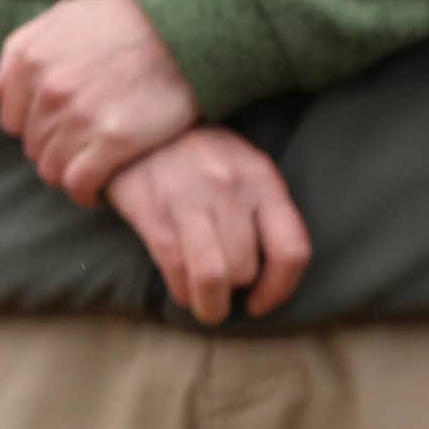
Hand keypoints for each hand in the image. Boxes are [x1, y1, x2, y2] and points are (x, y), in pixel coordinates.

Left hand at [0, 0, 202, 201]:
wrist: (184, 32)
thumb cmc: (125, 22)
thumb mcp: (64, 16)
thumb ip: (23, 48)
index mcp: (31, 60)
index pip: (11, 119)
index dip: (33, 128)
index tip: (56, 130)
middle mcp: (48, 90)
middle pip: (33, 146)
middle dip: (52, 151)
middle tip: (79, 150)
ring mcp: (79, 116)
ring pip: (52, 169)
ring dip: (68, 174)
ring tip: (89, 170)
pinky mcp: (112, 140)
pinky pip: (80, 183)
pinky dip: (85, 193)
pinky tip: (98, 191)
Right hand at [105, 128, 311, 324]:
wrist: (138, 123)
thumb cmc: (200, 155)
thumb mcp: (244, 166)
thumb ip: (263, 209)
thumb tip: (271, 272)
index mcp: (262, 178)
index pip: (291, 250)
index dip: (280, 289)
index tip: (262, 302)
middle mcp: (230, 187)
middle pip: (245, 269)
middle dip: (236, 289)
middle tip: (226, 287)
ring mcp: (189, 198)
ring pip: (213, 278)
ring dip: (210, 304)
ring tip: (207, 306)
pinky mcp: (153, 210)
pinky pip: (175, 270)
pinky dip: (181, 291)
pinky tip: (182, 287)